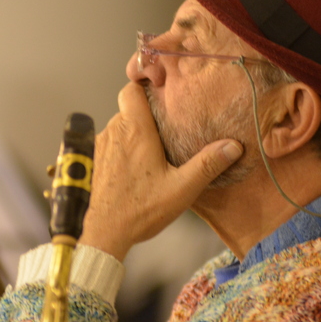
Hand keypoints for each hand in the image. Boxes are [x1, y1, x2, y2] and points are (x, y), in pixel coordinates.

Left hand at [79, 82, 242, 261]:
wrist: (101, 234)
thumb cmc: (139, 211)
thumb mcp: (181, 189)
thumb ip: (207, 165)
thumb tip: (233, 146)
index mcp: (135, 130)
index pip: (131, 90)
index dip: (142, 87)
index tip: (158, 95)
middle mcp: (112, 132)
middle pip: (128, 112)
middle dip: (144, 120)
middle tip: (162, 138)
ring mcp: (97, 147)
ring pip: (116, 130)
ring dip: (130, 139)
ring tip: (147, 159)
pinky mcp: (87, 162)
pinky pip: (104, 147)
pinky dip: (116, 154)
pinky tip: (128, 173)